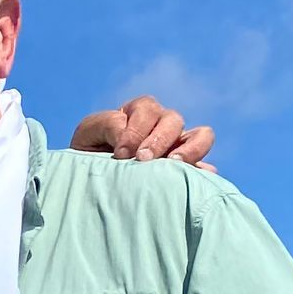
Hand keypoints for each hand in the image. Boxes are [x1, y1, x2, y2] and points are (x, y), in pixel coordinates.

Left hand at [71, 96, 216, 169]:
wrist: (91, 183)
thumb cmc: (88, 154)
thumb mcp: (88, 134)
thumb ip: (105, 124)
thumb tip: (125, 131)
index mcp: (139, 112)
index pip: (147, 110)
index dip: (135, 131)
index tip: (120, 154)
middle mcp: (162, 125)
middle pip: (173, 120)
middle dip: (158, 139)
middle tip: (142, 160)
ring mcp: (178, 146)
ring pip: (200, 135)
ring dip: (190, 149)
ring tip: (174, 165)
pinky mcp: (185, 170)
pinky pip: (205, 165)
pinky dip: (204, 169)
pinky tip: (199, 177)